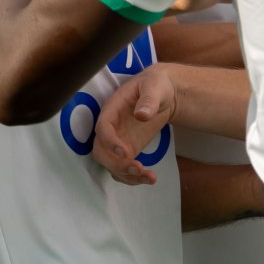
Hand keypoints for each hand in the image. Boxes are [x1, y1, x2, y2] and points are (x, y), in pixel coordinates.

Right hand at [92, 66, 176, 185]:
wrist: (163, 94)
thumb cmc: (156, 85)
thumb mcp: (155, 87)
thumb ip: (148, 100)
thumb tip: (141, 115)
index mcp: (112, 109)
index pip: (102, 128)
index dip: (110, 142)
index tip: (126, 153)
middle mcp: (111, 128)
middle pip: (101, 151)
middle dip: (116, 164)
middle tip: (137, 169)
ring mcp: (118, 141)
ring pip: (111, 165)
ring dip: (126, 176)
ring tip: (149, 177)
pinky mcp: (127, 151)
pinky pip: (123, 169)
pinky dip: (134, 178)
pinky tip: (150, 179)